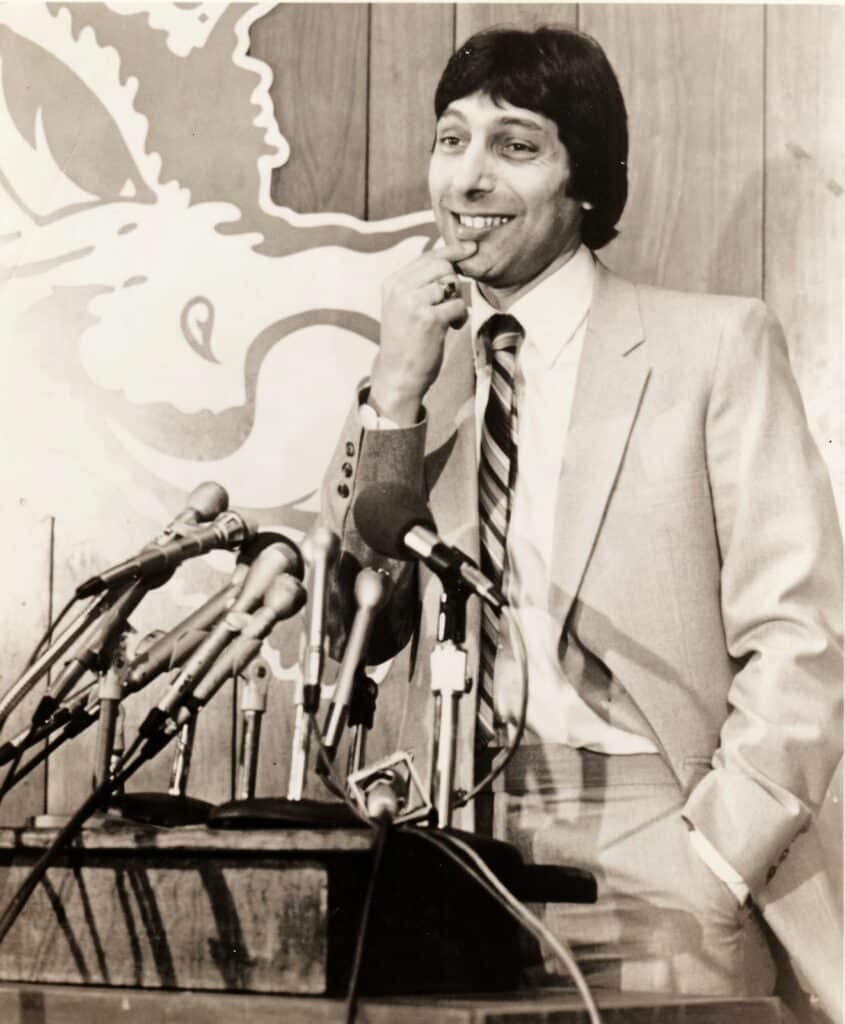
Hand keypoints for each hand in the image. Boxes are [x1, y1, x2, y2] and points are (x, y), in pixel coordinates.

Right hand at [370, 241, 476, 424]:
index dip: (452, 251)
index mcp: (392, 283)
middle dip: (454, 284)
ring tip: (447, 319)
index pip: (427, 257)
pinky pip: (458, 305)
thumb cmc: (406, 341)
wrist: (397, 374)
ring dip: (456, 302)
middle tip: (448, 304)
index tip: (471, 247)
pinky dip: (460, 317)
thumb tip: (450, 258)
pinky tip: (452, 328)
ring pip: (452, 285)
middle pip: (443, 267)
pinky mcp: (429, 319)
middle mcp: (400, 289)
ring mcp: (413, 303)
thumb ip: (418, 283)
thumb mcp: (402, 306)